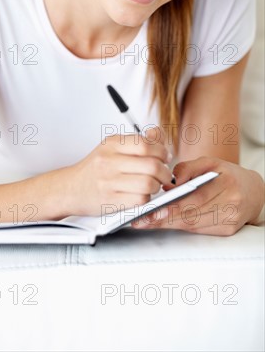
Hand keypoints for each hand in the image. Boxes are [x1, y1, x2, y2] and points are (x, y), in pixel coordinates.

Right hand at [66, 127, 172, 216]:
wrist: (70, 188)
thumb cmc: (95, 168)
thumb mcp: (112, 147)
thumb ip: (137, 140)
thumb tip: (158, 134)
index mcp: (112, 144)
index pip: (145, 144)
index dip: (162, 151)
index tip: (165, 157)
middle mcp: (109, 161)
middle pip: (151, 165)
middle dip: (164, 171)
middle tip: (164, 174)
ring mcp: (109, 182)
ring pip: (149, 184)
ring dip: (157, 186)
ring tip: (153, 184)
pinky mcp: (111, 201)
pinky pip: (140, 200)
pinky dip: (146, 198)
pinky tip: (141, 194)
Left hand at [130, 156, 264, 235]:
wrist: (253, 191)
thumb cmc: (227, 175)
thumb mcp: (209, 162)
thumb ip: (188, 168)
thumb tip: (170, 182)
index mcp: (227, 184)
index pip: (195, 198)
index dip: (172, 207)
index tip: (152, 211)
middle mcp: (231, 204)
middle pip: (192, 216)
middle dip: (163, 219)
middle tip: (141, 220)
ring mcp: (230, 220)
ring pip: (193, 226)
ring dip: (168, 224)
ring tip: (146, 221)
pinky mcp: (227, 231)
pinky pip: (198, 230)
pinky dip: (180, 226)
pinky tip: (164, 222)